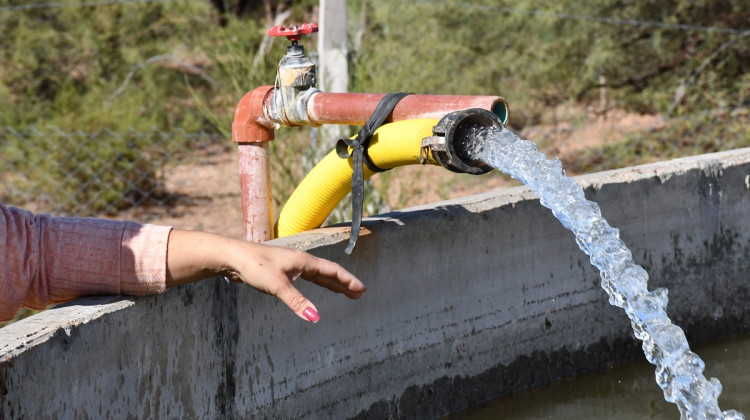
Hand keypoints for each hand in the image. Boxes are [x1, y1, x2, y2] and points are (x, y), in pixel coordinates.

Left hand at [165, 230, 365, 322]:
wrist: (231, 257)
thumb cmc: (253, 265)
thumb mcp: (276, 285)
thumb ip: (297, 302)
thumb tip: (315, 318)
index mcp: (303, 261)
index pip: (332, 271)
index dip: (348, 281)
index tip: (361, 289)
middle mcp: (299, 261)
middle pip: (327, 273)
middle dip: (343, 284)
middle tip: (359, 293)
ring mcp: (290, 266)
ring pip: (317, 275)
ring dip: (331, 284)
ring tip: (344, 292)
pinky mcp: (280, 271)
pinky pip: (305, 279)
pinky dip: (315, 285)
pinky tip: (315, 288)